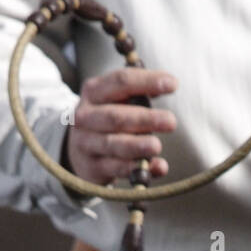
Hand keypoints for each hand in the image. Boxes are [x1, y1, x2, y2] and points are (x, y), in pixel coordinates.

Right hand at [65, 68, 177, 184]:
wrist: (78, 152)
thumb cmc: (105, 121)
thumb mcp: (114, 100)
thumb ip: (139, 93)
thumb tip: (169, 83)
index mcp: (94, 91)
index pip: (121, 82)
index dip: (147, 82)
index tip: (173, 84)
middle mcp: (86, 116)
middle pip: (116, 117)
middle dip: (145, 119)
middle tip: (171, 121)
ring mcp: (87, 143)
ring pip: (113, 144)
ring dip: (137, 145)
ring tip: (156, 146)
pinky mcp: (94, 167)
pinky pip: (117, 168)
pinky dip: (137, 168)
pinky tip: (157, 167)